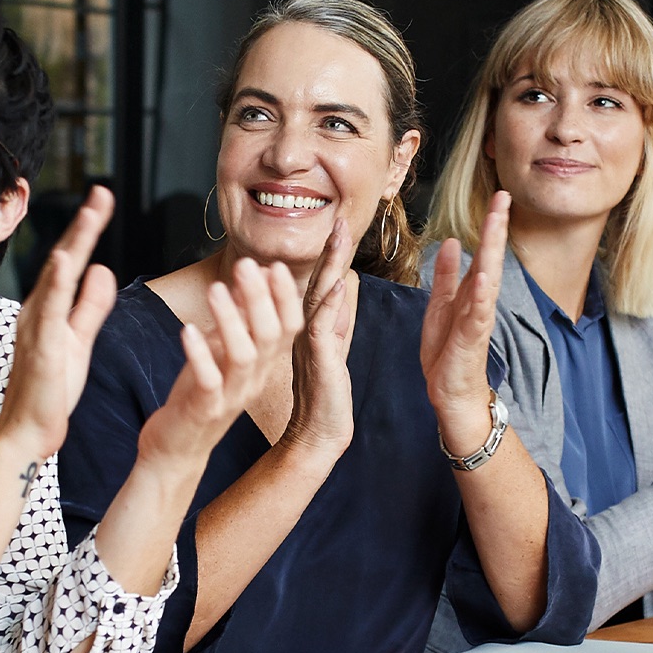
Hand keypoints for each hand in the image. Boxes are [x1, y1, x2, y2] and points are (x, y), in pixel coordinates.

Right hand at [0, 186, 116, 457]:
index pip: (73, 261)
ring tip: (90, 215)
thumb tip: (102, 269)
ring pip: (55, 278)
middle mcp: (38, 310)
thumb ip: (90, 306)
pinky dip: (54, 285)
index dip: (88, 229)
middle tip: (102, 193)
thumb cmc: (52, 387)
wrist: (30, 430)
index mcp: (49, 307)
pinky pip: (47, 313)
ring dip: (72, 244)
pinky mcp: (41, 349)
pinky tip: (62, 263)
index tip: (104, 199)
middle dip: (83, 226)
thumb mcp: (79, 338)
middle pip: (63, 260)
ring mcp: (36, 327)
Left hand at [140, 258, 301, 467]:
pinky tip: (188, 329)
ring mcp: (232, 396)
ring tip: (216, 290)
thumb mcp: (222, 350)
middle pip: (269, 335)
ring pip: (243, 355)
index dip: (284, 297)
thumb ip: (238, 319)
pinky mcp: (205, 410)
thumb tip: (250, 278)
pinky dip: (199, 354)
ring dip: (230, 320)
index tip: (273, 266)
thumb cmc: (200, 393)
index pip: (287, 327)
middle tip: (245, 266)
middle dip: (259, 298)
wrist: (178, 446)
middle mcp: (254, 379)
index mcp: (262, 365)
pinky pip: (209, 381)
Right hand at [284, 217, 359, 456]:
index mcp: (313, 325)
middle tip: (337, 220)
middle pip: (317, 281)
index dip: (332, 255)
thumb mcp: (335, 348)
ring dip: (327, 266)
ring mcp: (310, 342)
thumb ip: (340, 318)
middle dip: (329, 250)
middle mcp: (307, 329)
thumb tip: (345, 286)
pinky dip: (332, 302)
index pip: (322, 283)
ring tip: (337, 238)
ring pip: (315, 297)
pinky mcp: (318, 358)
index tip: (341, 225)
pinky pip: (323, 326)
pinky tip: (339, 282)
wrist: (318, 433)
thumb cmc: (326, 394)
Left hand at [422, 193, 510, 455]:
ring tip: (496, 226)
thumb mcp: (440, 306)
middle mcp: (480, 302)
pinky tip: (485, 278)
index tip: (499, 196)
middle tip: (503, 198)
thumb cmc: (448, 353)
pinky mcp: (471, 339)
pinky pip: (478, 314)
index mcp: (470, 292)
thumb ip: (446, 276)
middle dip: (496, 229)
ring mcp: (478, 320)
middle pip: (491, 258)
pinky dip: (482, 296)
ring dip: (492, 253)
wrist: (451, 393)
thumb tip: (450, 242)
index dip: (491, 225)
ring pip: (488, 280)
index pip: (483, 252)